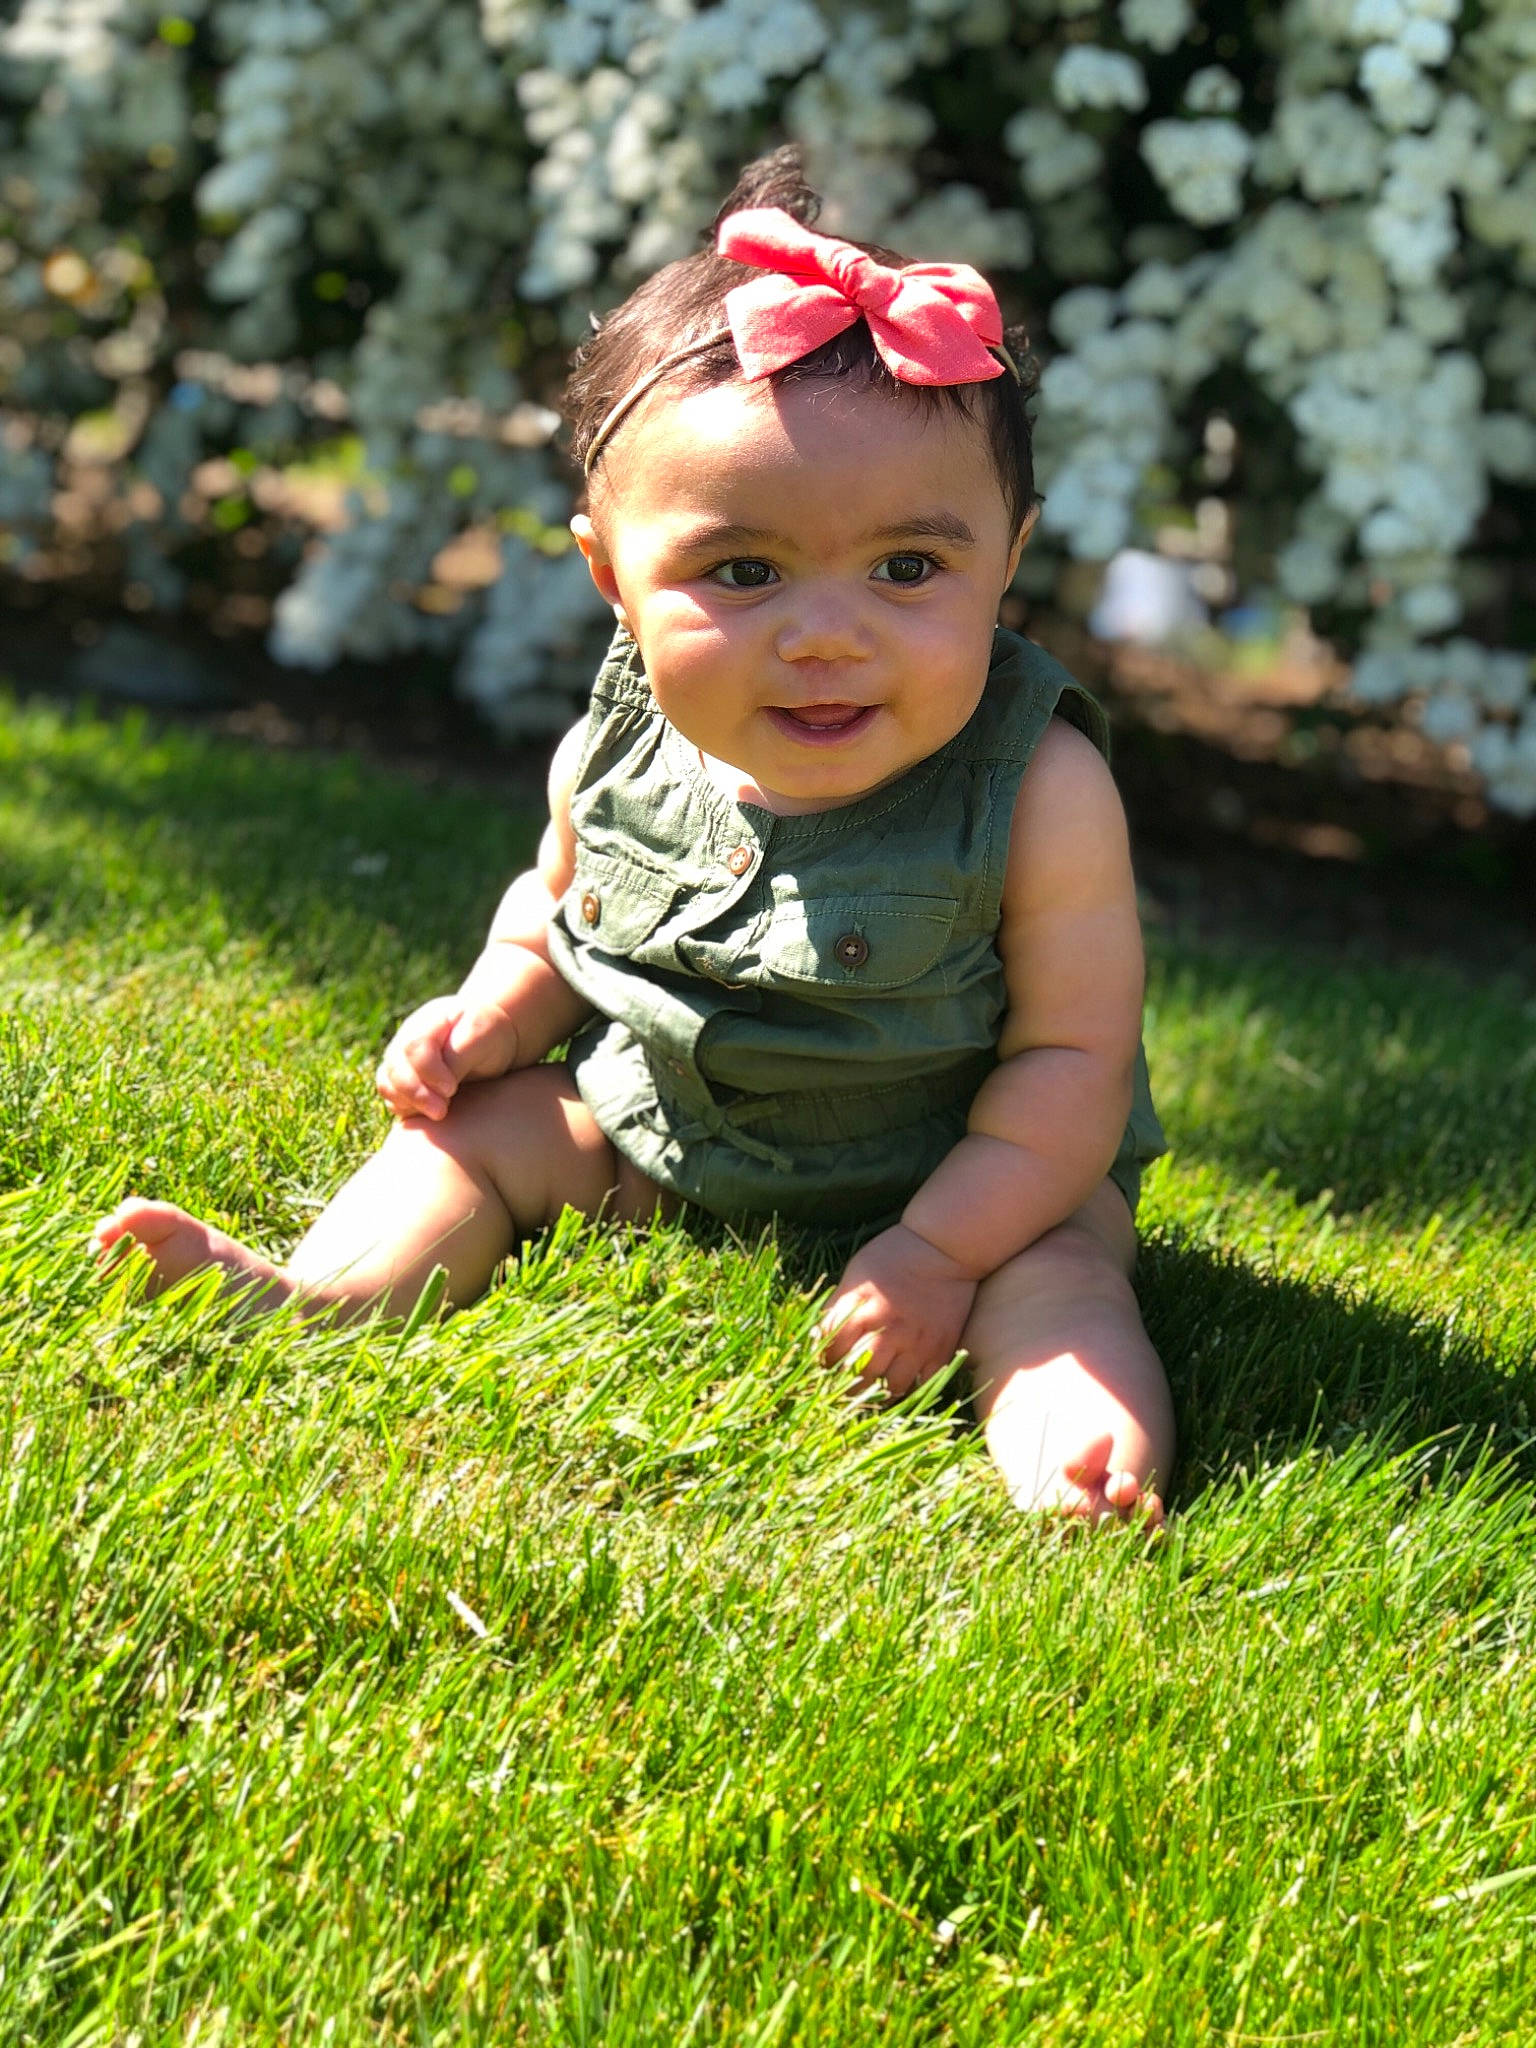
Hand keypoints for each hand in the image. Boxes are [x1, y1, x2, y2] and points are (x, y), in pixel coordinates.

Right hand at [374, 994, 521, 1120]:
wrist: (492, 1039)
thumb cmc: (490, 1035)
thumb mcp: (481, 1036)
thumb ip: (458, 1058)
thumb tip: (439, 1088)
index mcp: (429, 1021)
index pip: (414, 1047)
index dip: (429, 1072)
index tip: (451, 1089)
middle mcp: (407, 1038)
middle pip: (395, 1068)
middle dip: (417, 1094)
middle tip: (441, 1111)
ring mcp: (401, 1058)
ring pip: (387, 1084)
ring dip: (408, 1103)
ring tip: (438, 1113)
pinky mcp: (402, 1079)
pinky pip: (391, 1097)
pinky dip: (405, 1108)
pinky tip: (428, 1113)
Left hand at [816, 1223, 978, 1398]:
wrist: (944, 1248)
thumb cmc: (893, 1256)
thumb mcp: (856, 1273)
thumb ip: (839, 1305)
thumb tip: (821, 1337)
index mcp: (862, 1309)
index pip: (832, 1350)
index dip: (823, 1361)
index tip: (824, 1364)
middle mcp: (888, 1330)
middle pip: (858, 1375)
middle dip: (845, 1383)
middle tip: (843, 1384)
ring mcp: (916, 1343)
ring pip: (891, 1386)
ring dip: (878, 1390)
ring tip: (872, 1387)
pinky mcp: (940, 1350)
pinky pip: (923, 1384)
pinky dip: (910, 1388)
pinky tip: (900, 1380)